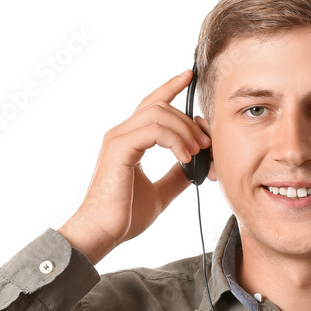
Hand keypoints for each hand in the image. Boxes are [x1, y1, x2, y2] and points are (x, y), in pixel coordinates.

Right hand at [58, 70, 209, 263]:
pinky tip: (184, 158)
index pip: (152, 104)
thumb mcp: (161, 192)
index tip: (191, 77)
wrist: (104, 232)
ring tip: (196, 154)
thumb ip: (176, 175)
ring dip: (185, 131)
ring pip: (159, 113)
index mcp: (130, 140)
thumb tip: (197, 165)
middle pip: (161, 106)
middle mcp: (121, 134)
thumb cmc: (124, 215)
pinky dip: (175, 140)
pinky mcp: (119, 149)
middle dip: (190, 121)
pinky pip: (153, 130)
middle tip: (206, 144)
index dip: (171, 87)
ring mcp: (118, 139)